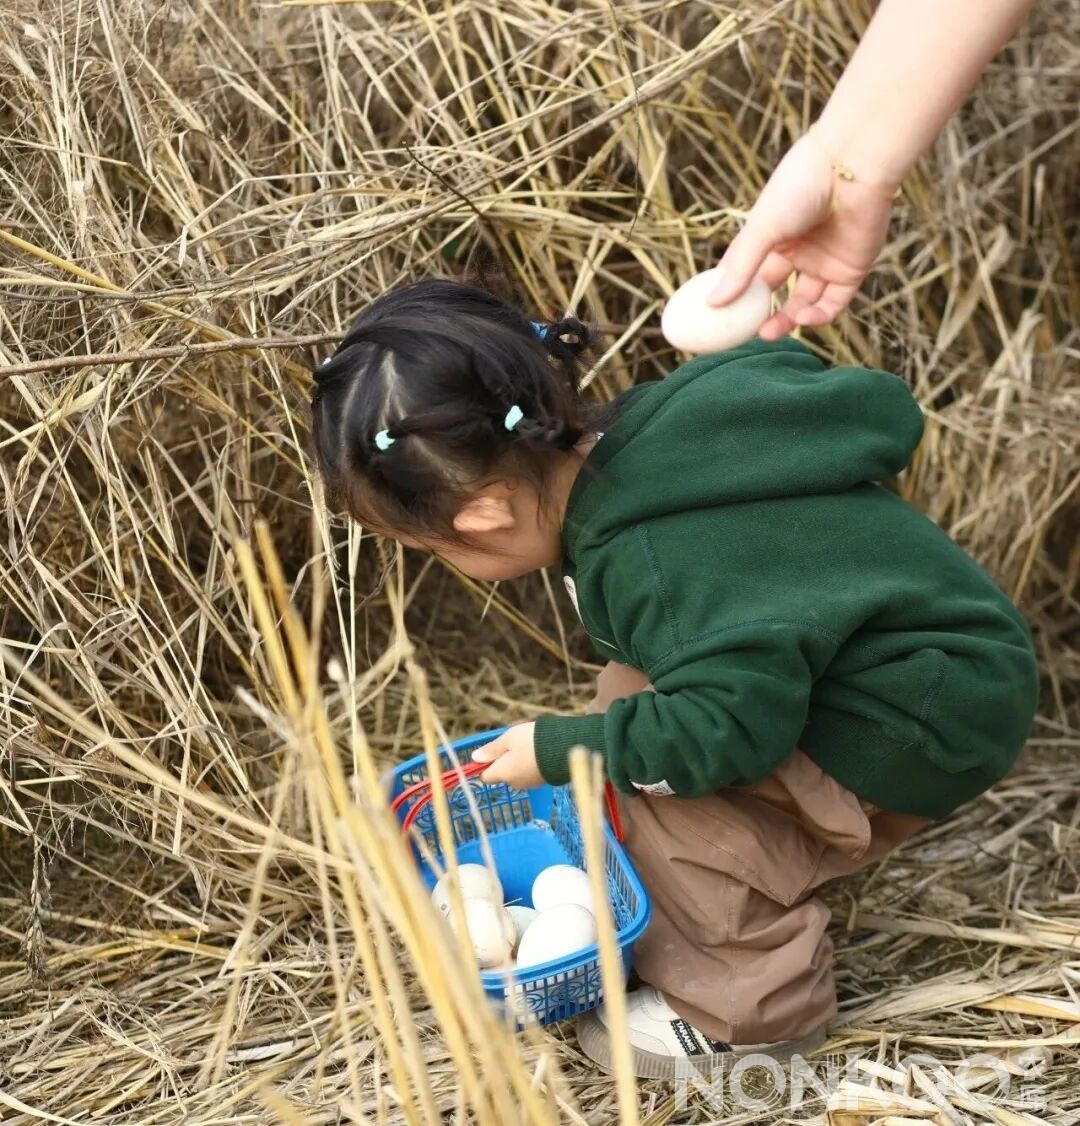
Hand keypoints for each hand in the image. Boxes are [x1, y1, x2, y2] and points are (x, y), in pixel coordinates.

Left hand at [471, 723, 541, 789]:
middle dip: (505, 762)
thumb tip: (475, 758)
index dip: (485, 765)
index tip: (492, 753)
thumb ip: (492, 749)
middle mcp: (515, 783)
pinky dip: (531, 765)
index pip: (486, 776)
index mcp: (503, 773)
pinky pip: (530, 774)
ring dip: (519, 763)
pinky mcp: (543, 781)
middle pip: (502, 775)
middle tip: (514, 744)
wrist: (564, 747)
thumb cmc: (532, 741)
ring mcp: (530, 784)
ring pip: (517, 774)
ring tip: (529, 746)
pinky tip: (539, 752)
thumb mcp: (509, 738)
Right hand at [708, 134, 895, 338]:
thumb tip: (713, 303)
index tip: (718, 317)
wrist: (852, 166)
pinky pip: (832, 303)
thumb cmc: (800, 187)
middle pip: (776, 292)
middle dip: (760, 315)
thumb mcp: (761, 229)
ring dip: (787, 322)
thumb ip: (740, 269)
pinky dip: (817, 317)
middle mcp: (798, 250)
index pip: (749, 272)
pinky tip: (802, 318)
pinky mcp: (851, 270)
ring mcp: (825, 261)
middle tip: (746, 332)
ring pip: (804, 303)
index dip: (734, 295)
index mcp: (773, 236)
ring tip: (768, 333)